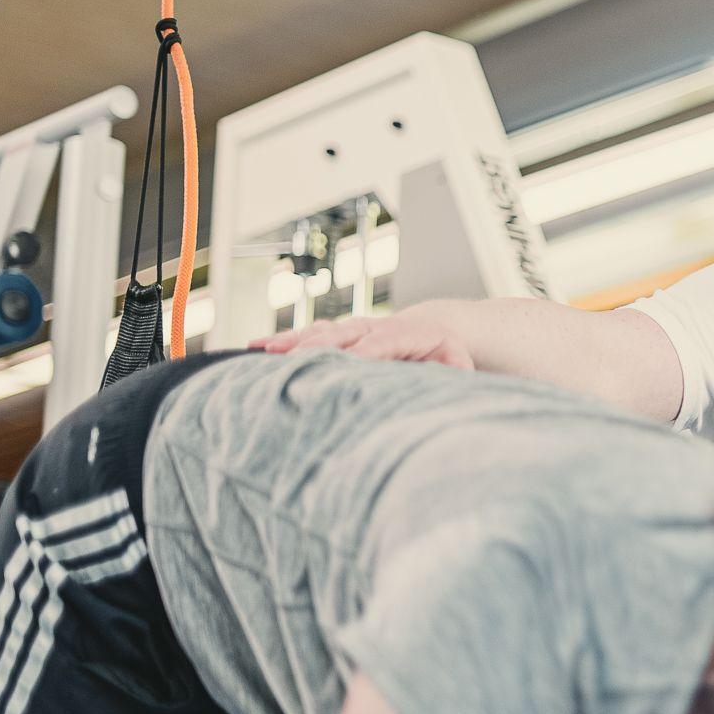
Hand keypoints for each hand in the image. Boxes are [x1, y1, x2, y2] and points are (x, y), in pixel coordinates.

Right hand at [249, 313, 473, 368]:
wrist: (437, 332)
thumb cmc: (447, 357)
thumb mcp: (458, 366)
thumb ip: (454, 375)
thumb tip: (447, 386)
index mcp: (407, 335)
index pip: (381, 343)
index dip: (361, 354)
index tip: (342, 366)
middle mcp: (376, 327)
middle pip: (342, 335)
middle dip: (316, 348)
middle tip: (289, 361)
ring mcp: (355, 329)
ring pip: (320, 333)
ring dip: (290, 342)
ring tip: (261, 351)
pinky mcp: (340, 335)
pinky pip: (309, 337)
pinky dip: (284, 342)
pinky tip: (255, 348)